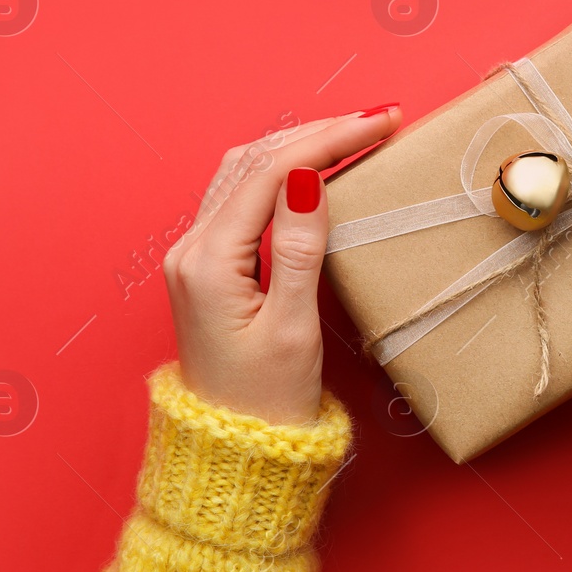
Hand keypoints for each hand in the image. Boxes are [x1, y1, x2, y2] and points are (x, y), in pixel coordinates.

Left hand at [162, 106, 400, 423]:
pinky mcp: (208, 267)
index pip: (271, 172)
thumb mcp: (293, 329)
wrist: (233, 452)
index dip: (328, 139)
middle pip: (254, 161)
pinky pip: (241, 197)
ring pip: (244, 172)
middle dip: (318, 132)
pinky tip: (313, 167)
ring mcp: (195, 256)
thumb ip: (300, 249)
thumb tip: (309, 179)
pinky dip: (281, 170)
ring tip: (353, 132)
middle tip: (379, 119)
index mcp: (208, 261)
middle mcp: (191, 249)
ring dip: (299, 145)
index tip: (380, 123)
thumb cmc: (267, 403)